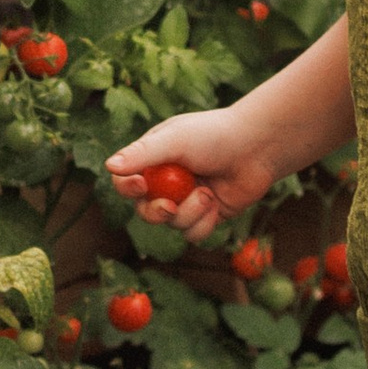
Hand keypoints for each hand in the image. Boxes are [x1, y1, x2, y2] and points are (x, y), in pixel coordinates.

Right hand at [107, 110, 283, 241]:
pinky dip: (203, 223)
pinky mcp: (207, 215)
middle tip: (170, 206)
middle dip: (156, 212)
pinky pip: (193, 233)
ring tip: (208, 194)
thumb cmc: (214, 135)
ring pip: (171, 224)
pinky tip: (216, 204)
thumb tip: (109, 167)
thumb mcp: (175, 139)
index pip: (126, 181)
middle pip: (145, 210)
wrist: (258, 147)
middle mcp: (167, 182)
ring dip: (188, 213)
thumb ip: (143, 153)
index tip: (140, 186)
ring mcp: (187, 200)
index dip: (128, 188)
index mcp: (154, 159)